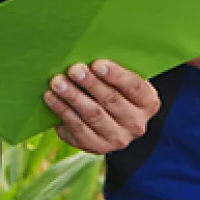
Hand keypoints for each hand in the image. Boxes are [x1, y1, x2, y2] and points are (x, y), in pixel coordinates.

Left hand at [43, 59, 159, 153]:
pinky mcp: (97, 147)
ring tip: (57, 83)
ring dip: (72, 97)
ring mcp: (117, 139)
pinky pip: (78, 130)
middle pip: (111, 100)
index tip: (96, 64)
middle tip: (73, 69)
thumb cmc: (116, 90)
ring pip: (92, 115)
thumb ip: (112, 70)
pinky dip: (62, 113)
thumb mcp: (123, 80)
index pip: (133, 86)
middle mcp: (136, 124)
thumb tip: (86, 52)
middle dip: (89, 83)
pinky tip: (51, 99)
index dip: (115, 75)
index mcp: (148, 102)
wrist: (115, 122)